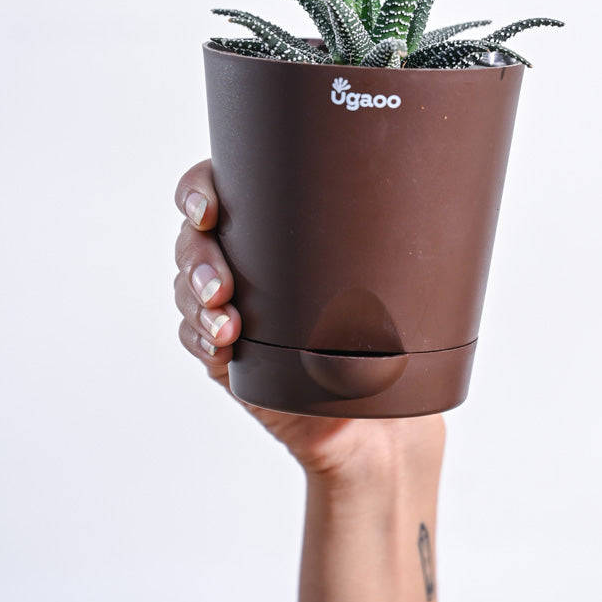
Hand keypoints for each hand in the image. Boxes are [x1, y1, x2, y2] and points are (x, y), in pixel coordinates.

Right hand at [174, 160, 445, 481]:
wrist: (371, 412)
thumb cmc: (380, 339)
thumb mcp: (383, 278)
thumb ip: (379, 235)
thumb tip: (415, 194)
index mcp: (275, 227)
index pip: (217, 189)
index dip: (198, 192)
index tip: (208, 211)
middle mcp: (244, 258)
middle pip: (192, 240)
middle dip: (199, 260)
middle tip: (222, 289)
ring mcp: (227, 304)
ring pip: (186, 288)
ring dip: (196, 305)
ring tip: (226, 329)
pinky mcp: (221, 350)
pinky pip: (189, 335)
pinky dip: (198, 340)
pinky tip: (220, 349)